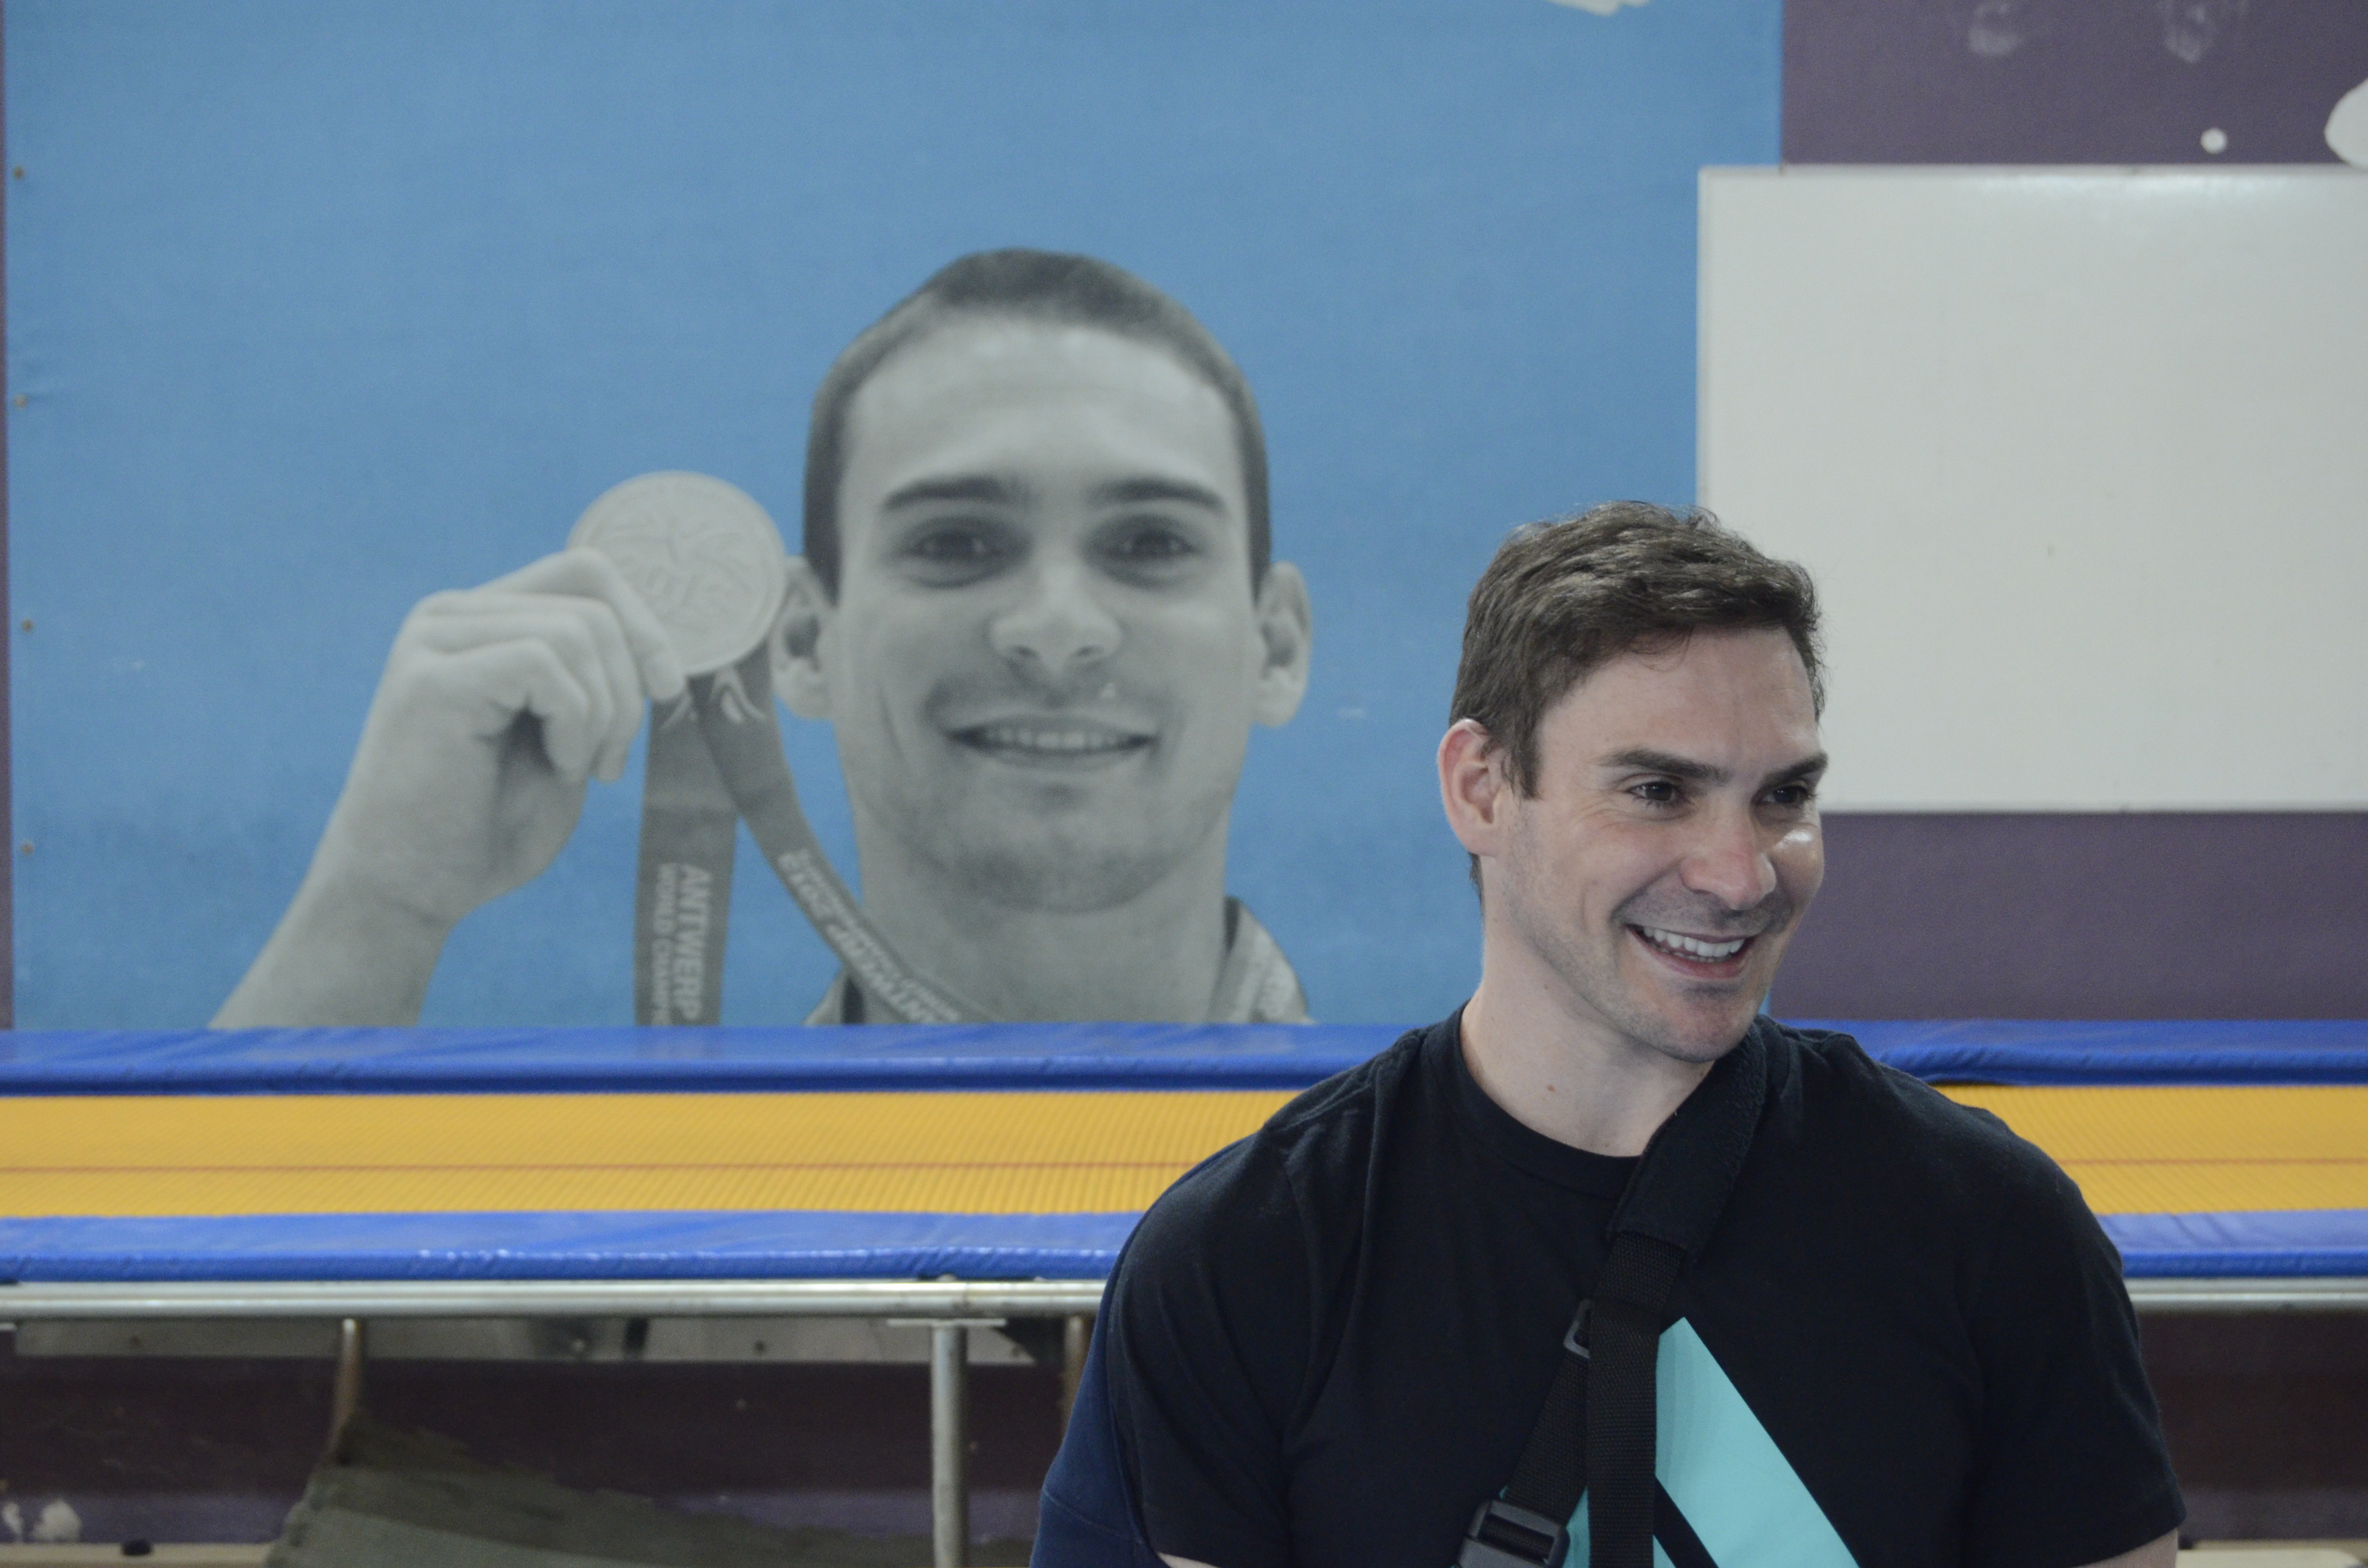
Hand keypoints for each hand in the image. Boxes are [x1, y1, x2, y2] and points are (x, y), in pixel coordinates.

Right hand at [309, 548, 686, 929]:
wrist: (412, 889)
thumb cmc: (489, 824)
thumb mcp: (564, 736)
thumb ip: (592, 677)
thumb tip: (657, 641)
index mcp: (481, 622)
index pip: (585, 573)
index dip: (643, 624)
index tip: (666, 690)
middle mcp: (450, 617)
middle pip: (592, 601)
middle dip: (628, 686)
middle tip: (609, 762)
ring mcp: (435, 641)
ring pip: (578, 631)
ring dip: (601, 714)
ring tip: (573, 768)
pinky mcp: (432, 678)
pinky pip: (545, 663)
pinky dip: (573, 723)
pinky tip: (553, 766)